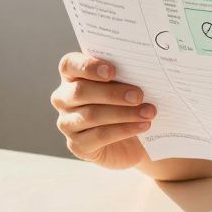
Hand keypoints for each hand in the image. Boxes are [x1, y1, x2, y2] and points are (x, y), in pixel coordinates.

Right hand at [50, 52, 155, 169]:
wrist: (132, 140)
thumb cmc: (126, 103)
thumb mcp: (124, 85)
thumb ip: (124, 75)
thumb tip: (140, 70)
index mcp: (71, 76)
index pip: (69, 65)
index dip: (87, 66)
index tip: (112, 71)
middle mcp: (63, 99)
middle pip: (80, 92)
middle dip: (112, 93)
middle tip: (138, 95)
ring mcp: (67, 124)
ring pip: (91, 115)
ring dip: (124, 113)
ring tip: (148, 112)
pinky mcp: (77, 145)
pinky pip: (100, 136)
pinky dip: (124, 129)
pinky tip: (142, 125)